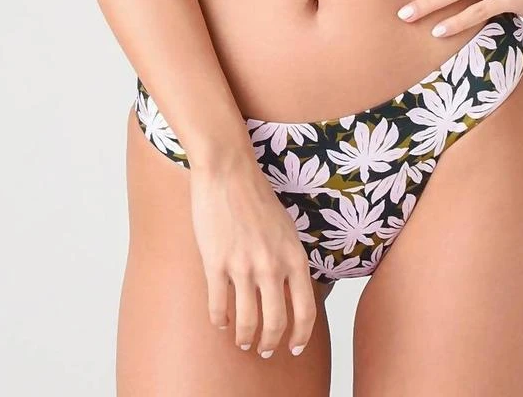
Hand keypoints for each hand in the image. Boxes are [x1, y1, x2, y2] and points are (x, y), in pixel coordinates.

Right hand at [189, 153, 316, 358]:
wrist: (228, 172)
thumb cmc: (257, 197)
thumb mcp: (286, 229)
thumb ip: (290, 260)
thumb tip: (291, 291)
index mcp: (294, 256)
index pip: (306, 310)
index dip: (301, 335)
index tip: (295, 347)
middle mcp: (272, 265)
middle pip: (276, 323)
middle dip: (270, 343)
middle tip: (264, 350)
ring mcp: (243, 266)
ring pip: (247, 321)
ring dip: (245, 338)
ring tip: (242, 342)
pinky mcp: (216, 263)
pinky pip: (218, 305)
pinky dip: (219, 320)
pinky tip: (220, 322)